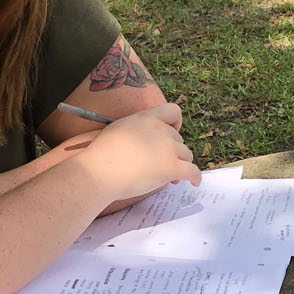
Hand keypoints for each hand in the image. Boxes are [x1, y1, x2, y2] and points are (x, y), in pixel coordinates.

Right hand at [77, 103, 199, 200]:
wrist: (98, 171)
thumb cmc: (101, 155)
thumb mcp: (119, 129)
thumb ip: (137, 131)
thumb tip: (146, 145)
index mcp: (146, 117)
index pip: (173, 110)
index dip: (176, 122)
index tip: (172, 133)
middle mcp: (160, 129)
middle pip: (178, 139)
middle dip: (173, 151)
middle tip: (163, 164)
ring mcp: (167, 148)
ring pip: (186, 154)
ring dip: (181, 164)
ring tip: (172, 177)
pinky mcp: (171, 167)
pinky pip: (192, 171)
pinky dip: (195, 177)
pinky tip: (194, 183)